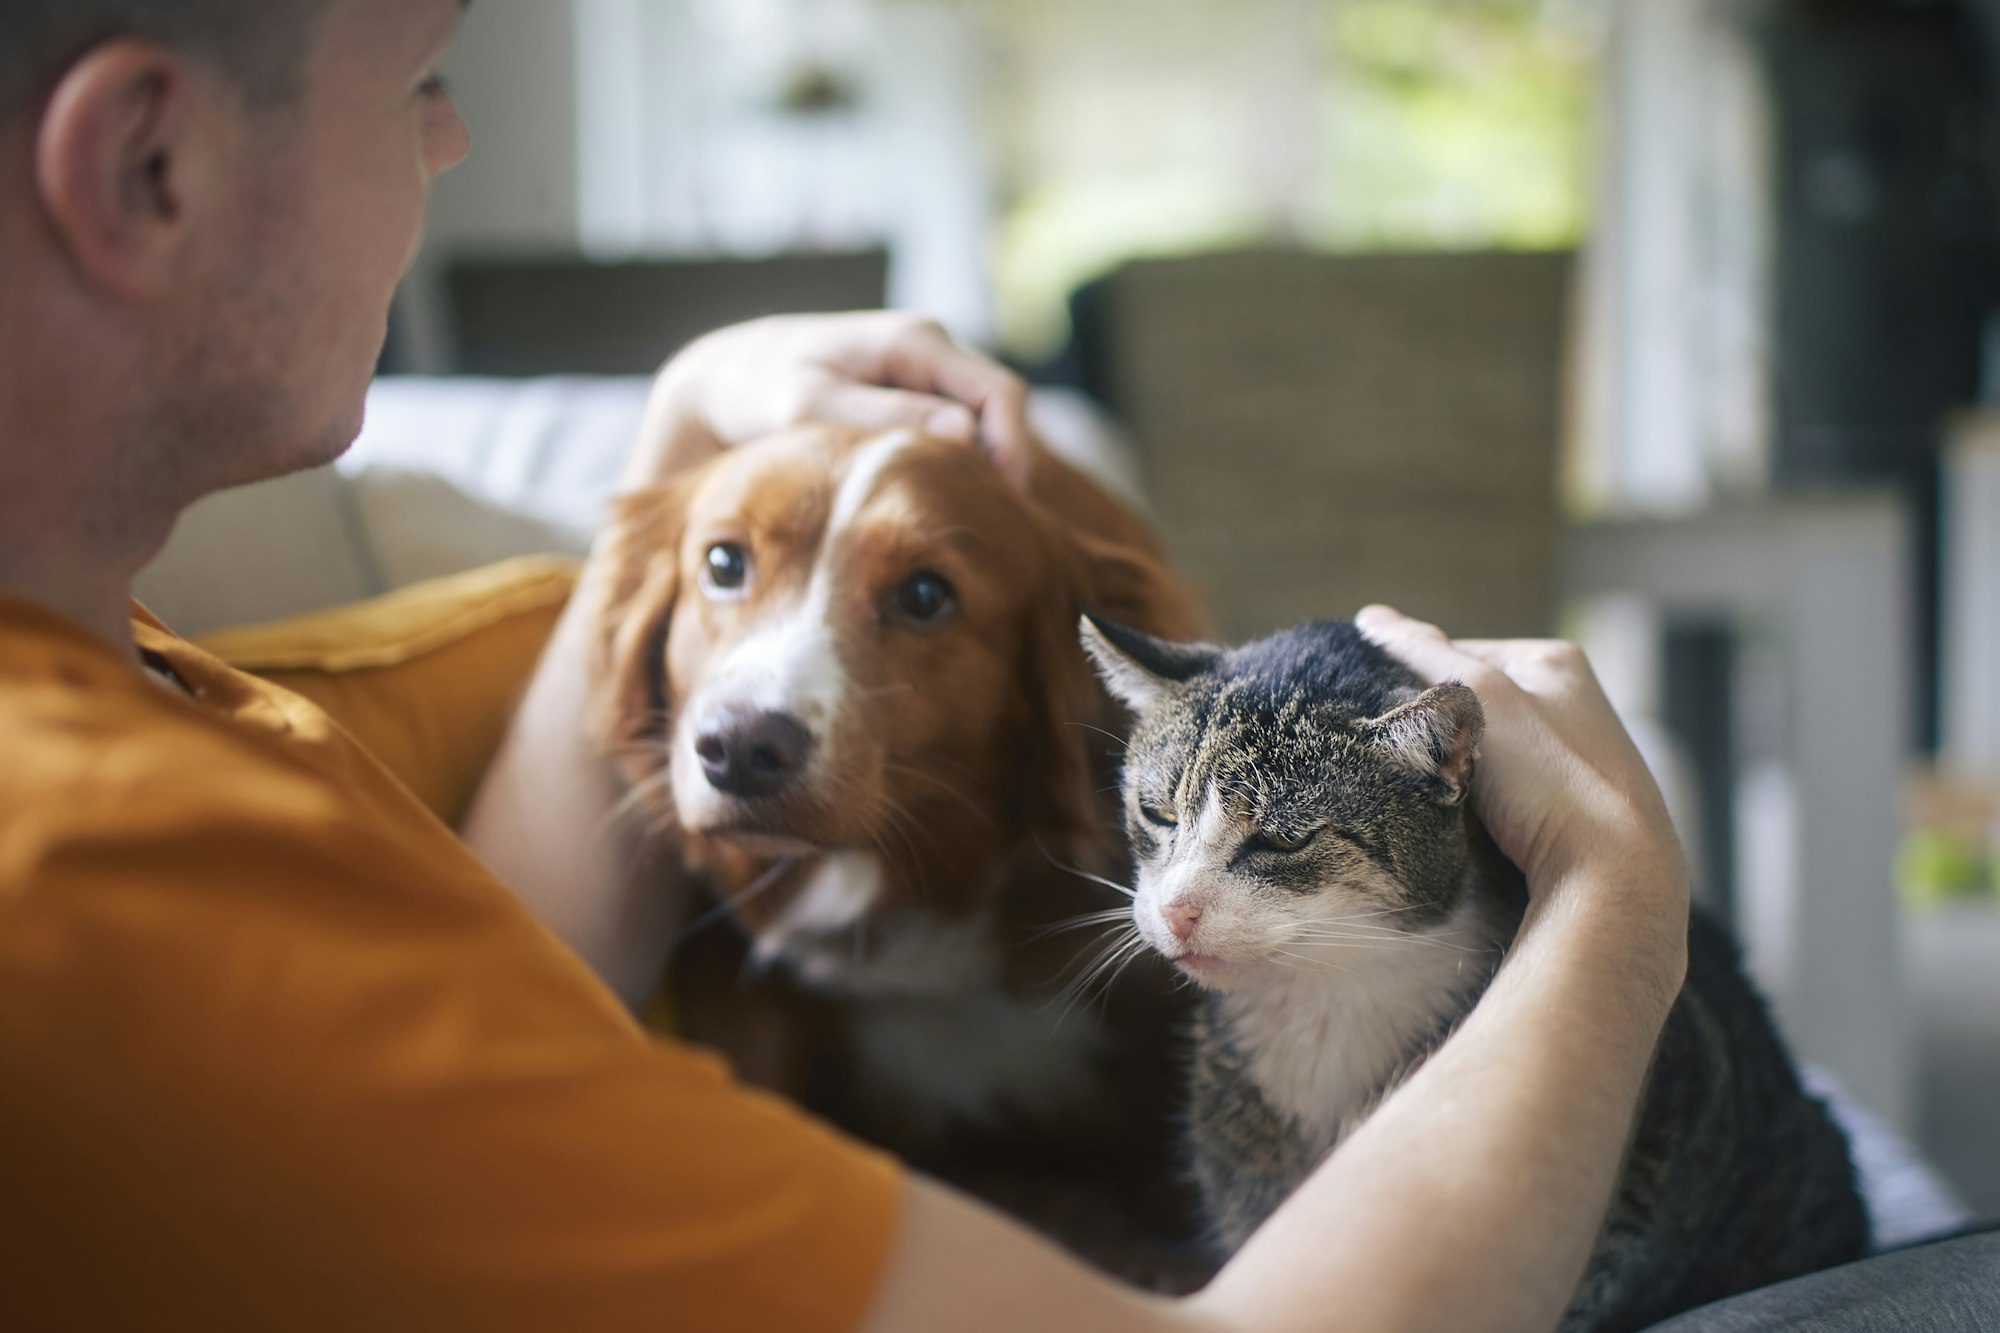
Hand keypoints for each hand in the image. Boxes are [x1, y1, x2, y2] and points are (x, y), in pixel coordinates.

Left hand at [628, 311, 1032, 488]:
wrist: (724, 381)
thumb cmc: (758, 390)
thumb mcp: (808, 404)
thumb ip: (884, 415)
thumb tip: (963, 431)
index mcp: (914, 341)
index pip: (1000, 394)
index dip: (1012, 451)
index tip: (999, 506)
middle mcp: (929, 348)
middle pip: (999, 410)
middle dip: (1001, 465)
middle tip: (983, 526)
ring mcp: (923, 372)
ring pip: (980, 423)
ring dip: (977, 469)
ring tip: (961, 520)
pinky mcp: (911, 396)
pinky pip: (953, 430)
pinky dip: (952, 466)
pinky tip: (934, 504)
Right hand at [1356, 605, 1689, 924]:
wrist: (1609, 875)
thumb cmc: (1550, 777)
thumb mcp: (1478, 699)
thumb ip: (1423, 655)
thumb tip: (1372, 618)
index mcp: (1555, 661)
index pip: (1457, 652)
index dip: (1415, 681)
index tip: (1391, 716)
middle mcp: (1571, 702)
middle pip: (1471, 703)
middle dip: (1438, 728)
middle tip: (1415, 758)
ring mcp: (1573, 757)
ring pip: (1485, 751)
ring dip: (1456, 769)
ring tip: (1443, 793)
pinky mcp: (1570, 806)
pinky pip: (1505, 792)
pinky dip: (1481, 802)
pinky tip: (1473, 822)